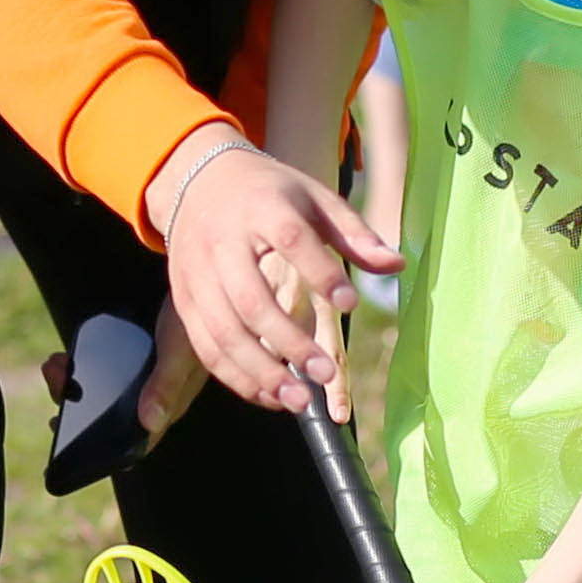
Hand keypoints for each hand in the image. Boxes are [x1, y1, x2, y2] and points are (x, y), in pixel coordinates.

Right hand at [150, 124, 393, 421]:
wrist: (196, 181)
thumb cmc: (269, 194)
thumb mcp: (313, 199)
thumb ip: (353, 234)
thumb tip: (397, 266)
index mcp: (262, 208)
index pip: (290, 239)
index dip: (320, 273)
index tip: (351, 304)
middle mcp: (223, 244)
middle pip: (250, 300)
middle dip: (288, 343)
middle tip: (325, 375)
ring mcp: (197, 275)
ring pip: (223, 332)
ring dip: (260, 372)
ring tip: (299, 401)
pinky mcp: (184, 300)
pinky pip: (206, 347)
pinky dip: (236, 377)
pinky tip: (269, 396)